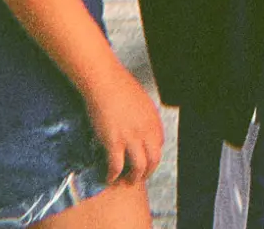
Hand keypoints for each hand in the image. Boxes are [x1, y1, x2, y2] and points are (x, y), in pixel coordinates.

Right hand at [84, 62, 163, 183]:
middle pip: (153, 160)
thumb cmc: (119, 87)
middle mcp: (146, 130)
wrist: (105, 81)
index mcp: (153, 120)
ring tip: (125, 181)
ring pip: (138, 167)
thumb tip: (140, 131)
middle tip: (137, 177)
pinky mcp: (114, 141)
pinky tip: (109, 177)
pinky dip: (113, 175)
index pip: (158, 146)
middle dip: (146, 172)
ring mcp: (130, 137)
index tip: (143, 161)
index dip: (151, 156)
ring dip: (132, 178)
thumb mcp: (140, 102)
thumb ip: (143, 118)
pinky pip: (117, 166)